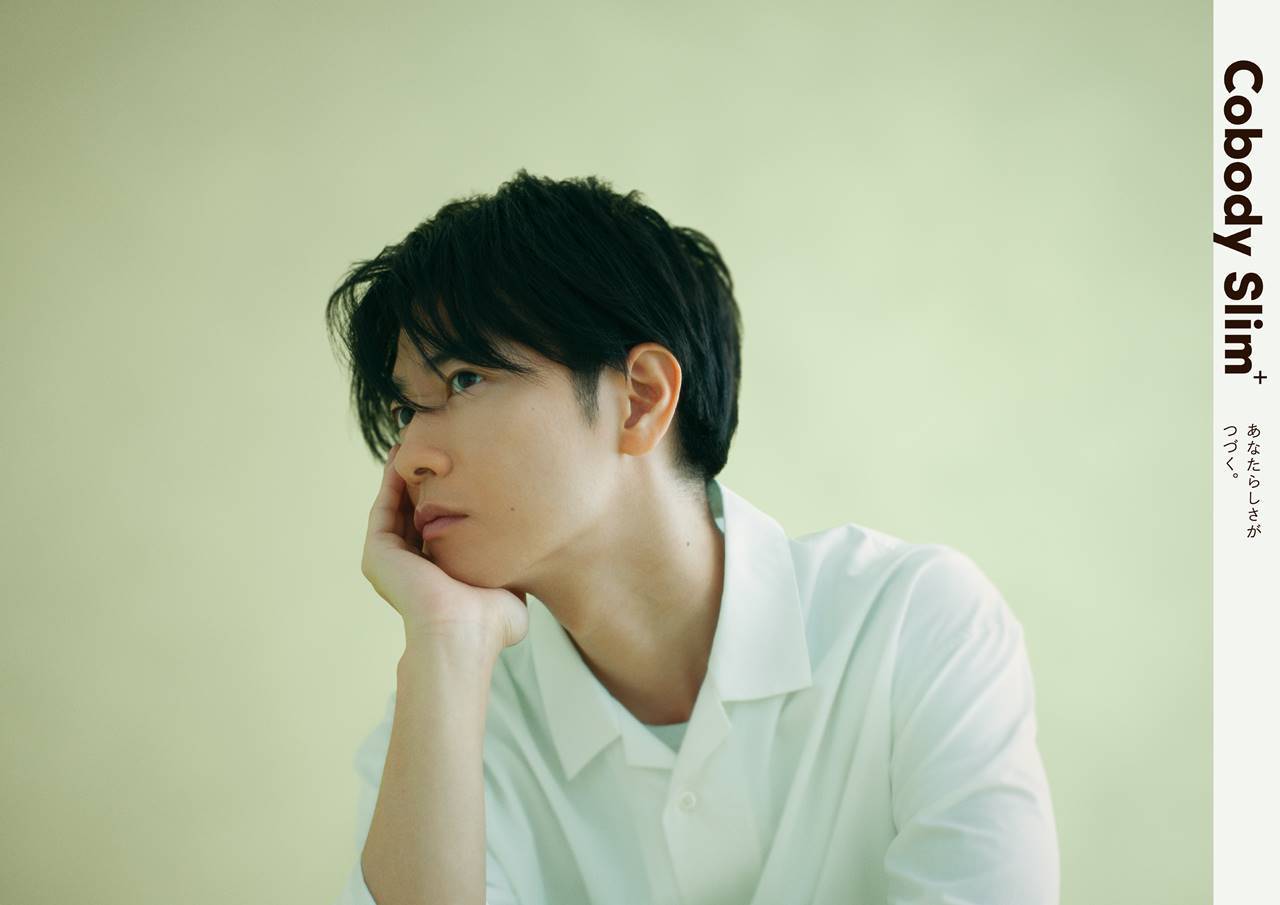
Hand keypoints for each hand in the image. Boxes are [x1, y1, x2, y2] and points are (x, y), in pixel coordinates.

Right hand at [360, 444, 529, 653]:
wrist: (463, 633)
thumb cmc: (490, 621)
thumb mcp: (507, 588)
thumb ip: (511, 569)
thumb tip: (534, 559)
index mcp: (436, 575)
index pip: (438, 528)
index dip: (448, 497)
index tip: (463, 469)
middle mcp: (409, 566)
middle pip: (414, 511)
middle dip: (424, 480)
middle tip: (436, 444)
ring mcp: (390, 560)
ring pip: (396, 506)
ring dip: (405, 474)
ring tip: (417, 440)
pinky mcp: (377, 552)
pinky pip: (384, 507)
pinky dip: (391, 481)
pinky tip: (404, 456)